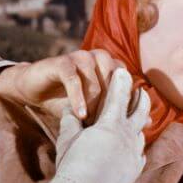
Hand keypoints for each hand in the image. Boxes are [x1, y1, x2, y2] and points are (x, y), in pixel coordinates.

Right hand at [0, 50, 124, 119]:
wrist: (34, 91)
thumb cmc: (67, 102)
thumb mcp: (95, 111)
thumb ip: (119, 112)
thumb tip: (149, 120)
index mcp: (111, 66)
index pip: (128, 82)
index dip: (126, 103)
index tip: (125, 124)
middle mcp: (98, 57)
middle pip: (115, 77)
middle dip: (112, 103)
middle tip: (107, 125)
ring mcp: (80, 57)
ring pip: (96, 76)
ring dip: (96, 100)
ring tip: (92, 121)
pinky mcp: (61, 62)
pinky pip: (74, 77)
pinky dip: (78, 97)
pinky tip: (80, 114)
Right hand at [47, 69, 149, 182]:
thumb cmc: (70, 164)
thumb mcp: (67, 138)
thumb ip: (71, 120)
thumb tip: (70, 108)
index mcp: (110, 123)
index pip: (118, 95)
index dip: (120, 81)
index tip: (123, 71)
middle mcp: (127, 134)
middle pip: (139, 109)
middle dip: (139, 97)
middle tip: (139, 89)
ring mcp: (134, 152)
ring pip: (141, 130)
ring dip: (139, 121)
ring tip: (138, 117)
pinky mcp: (135, 168)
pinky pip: (139, 151)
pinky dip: (135, 144)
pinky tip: (132, 145)